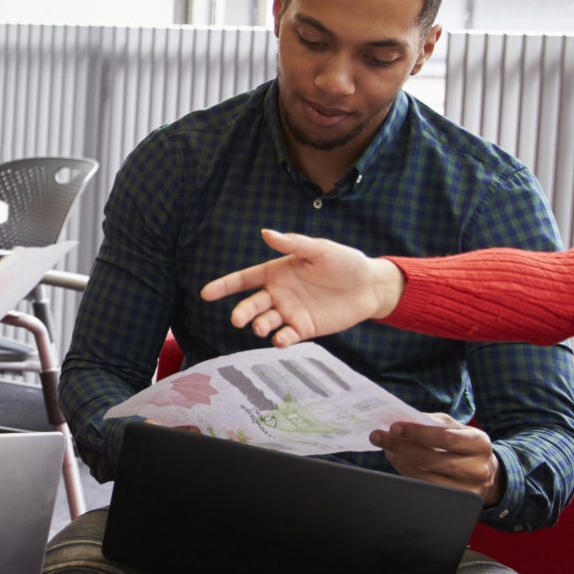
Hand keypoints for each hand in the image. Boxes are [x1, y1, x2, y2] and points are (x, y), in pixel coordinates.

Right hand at [197, 229, 403, 345]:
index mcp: (277, 272)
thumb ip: (293, 244)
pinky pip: (286, 336)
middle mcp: (278, 293)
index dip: (224, 286)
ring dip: (260, 326)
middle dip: (242, 312)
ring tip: (263, 328)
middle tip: (238, 320)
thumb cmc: (344, 263)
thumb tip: (266, 233)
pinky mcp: (304, 328)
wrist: (369, 287)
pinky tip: (280, 340)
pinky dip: (280, 340)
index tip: (205, 293)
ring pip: (266, 322)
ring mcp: (290, 312)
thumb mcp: (320, 249)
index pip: (244, 280)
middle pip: (251, 304)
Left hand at [369, 415, 503, 505]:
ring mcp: (466, 490)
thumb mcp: (457, 429)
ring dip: (399, 460)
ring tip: (386, 447)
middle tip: (378, 436)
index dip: (417, 433)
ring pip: (423, 475)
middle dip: (400, 446)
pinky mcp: (455, 503)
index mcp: (478, 443)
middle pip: (430, 459)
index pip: (445, 438)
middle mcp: (476, 468)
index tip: (394, 427)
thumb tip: (403, 420)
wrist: (485, 473)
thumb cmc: (464, 445)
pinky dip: (405, 472)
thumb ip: (433, 422)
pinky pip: (423, 487)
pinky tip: (397, 460)